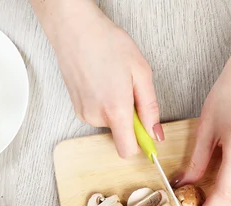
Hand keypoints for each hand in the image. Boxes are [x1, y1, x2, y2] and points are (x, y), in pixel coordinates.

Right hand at [51, 3, 162, 157]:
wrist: (75, 29)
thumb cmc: (107, 44)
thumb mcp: (141, 73)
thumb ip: (150, 108)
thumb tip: (156, 133)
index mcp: (115, 110)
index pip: (127, 150)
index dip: (141, 144)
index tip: (147, 132)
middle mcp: (96, 117)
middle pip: (121, 134)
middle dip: (130, 118)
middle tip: (129, 90)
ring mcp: (83, 113)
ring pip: (110, 123)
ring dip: (117, 108)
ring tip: (114, 81)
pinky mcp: (76, 107)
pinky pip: (98, 114)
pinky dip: (104, 103)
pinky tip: (102, 81)